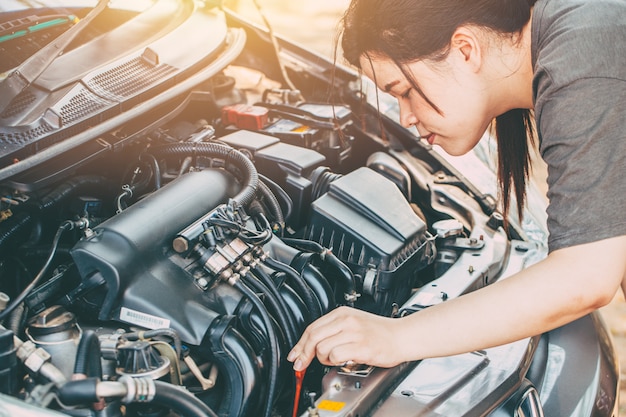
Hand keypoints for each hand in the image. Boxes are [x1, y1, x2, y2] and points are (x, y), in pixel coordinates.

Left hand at [287, 306, 404, 370]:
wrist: (401, 336)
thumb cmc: (380, 332)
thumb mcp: (353, 323)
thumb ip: (333, 330)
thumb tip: (310, 346)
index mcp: (342, 312)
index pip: (312, 327)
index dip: (300, 344)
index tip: (295, 354)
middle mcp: (346, 320)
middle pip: (313, 337)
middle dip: (303, 353)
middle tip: (301, 364)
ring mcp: (353, 332)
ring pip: (321, 348)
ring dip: (323, 359)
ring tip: (334, 359)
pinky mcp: (360, 346)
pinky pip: (335, 355)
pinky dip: (334, 362)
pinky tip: (342, 360)